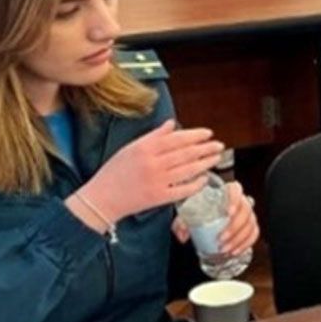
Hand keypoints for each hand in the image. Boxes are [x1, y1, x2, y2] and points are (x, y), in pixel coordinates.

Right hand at [72, 120, 221, 223]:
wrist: (102, 198)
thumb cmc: (114, 172)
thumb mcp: (131, 148)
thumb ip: (154, 136)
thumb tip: (172, 124)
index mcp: (144, 148)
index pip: (177, 138)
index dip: (195, 135)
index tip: (208, 133)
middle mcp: (152, 163)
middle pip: (186, 153)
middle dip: (206, 148)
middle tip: (218, 145)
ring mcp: (157, 181)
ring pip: (188, 170)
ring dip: (205, 163)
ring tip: (216, 158)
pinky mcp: (159, 198)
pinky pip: (183, 190)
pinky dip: (196, 184)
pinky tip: (204, 178)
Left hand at [173, 181, 257, 256]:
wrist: (208, 215)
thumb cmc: (200, 210)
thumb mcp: (188, 213)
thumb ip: (182, 222)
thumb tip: (183, 235)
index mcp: (226, 192)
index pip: (236, 190)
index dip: (235, 200)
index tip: (228, 212)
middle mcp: (240, 202)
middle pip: (245, 211)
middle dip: (234, 227)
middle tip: (221, 238)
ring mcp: (248, 214)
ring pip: (250, 225)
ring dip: (238, 239)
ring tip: (225, 249)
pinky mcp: (251, 226)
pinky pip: (254, 234)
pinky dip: (245, 244)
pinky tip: (235, 251)